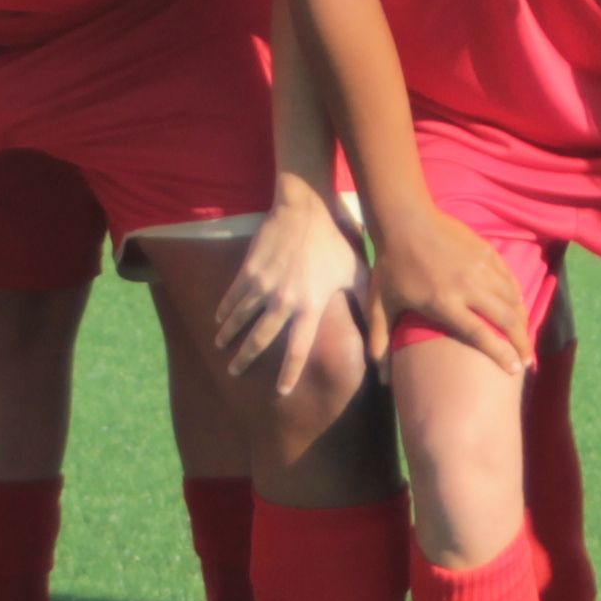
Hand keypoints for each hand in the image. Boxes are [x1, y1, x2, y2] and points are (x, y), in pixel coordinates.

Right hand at [215, 175, 366, 395]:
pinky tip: (219, 318)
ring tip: (221, 346)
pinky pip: (232, 296)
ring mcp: (262, 286)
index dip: (289, 374)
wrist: (304, 208)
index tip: (281, 392)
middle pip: (259, 339)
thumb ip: (367, 306)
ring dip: (229, 335)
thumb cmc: (335, 241)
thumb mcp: (356, 274)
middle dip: (245, 358)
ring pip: (240, 319)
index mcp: (310, 306)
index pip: (297, 350)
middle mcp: (283, 301)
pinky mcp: (248, 271)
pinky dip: (224, 309)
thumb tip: (381, 330)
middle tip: (234, 372)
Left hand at [372, 206, 532, 372]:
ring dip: (522, 319)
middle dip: (521, 342)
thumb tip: (381, 380)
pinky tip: (519, 305)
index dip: (501, 353)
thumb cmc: (392, 265)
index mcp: (444, 302)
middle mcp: (468, 287)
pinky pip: (509, 277)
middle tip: (528, 360)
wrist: (404, 220)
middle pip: (505, 319)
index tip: (515, 369)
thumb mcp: (381, 304)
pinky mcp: (486, 252)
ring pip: (512, 297)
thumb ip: (380, 341)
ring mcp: (480, 268)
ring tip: (526, 336)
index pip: (480, 334)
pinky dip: (517, 294)